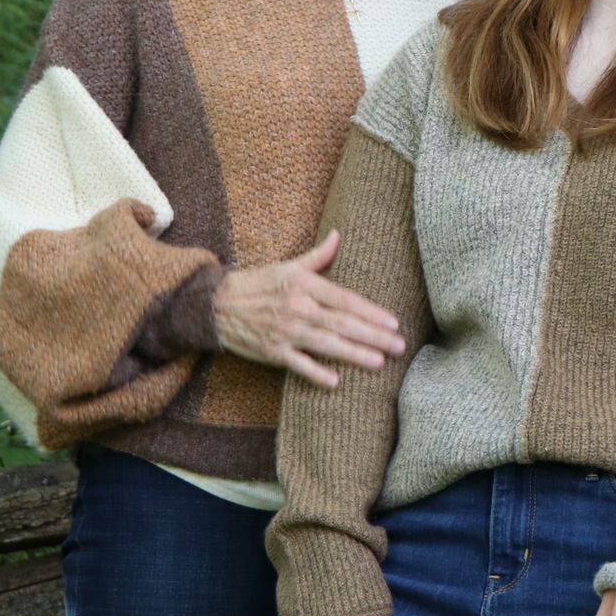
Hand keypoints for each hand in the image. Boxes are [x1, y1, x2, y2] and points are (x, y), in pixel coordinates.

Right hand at [214, 229, 403, 386]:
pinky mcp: (272, 352)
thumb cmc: (258, 284)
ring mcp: (285, 332)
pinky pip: (297, 364)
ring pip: (326, 344)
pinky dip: (315, 373)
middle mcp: (298, 309)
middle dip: (373, 336)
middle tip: (400, 345)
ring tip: (379, 362)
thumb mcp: (289, 266)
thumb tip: (338, 234)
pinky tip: (336, 381)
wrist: (215, 305)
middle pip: (342, 324)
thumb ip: (318, 255)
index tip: (393, 322)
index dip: (371, 312)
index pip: (345, 300)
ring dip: (353, 354)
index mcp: (305, 286)